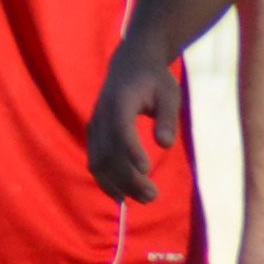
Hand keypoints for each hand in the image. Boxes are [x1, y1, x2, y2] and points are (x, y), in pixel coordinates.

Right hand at [85, 54, 182, 207]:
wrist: (130, 65)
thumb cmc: (154, 80)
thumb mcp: (169, 93)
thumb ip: (167, 118)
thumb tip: (165, 144)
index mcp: (120, 101)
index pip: (121, 129)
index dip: (130, 150)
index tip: (147, 169)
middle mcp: (102, 116)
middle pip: (108, 153)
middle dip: (128, 178)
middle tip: (153, 195)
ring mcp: (94, 127)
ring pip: (98, 162)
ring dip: (118, 184)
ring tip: (144, 198)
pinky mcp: (94, 136)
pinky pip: (95, 163)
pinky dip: (107, 181)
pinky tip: (123, 196)